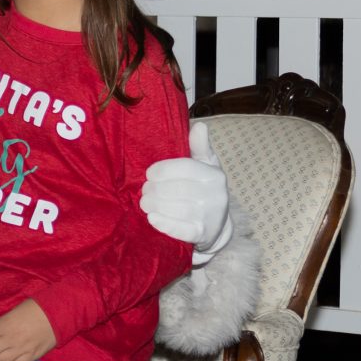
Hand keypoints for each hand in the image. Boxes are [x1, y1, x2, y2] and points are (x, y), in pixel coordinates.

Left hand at [141, 120, 232, 264]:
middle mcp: (217, 195)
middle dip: (156, 189)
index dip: (164, 169)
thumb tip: (200, 125)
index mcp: (215, 174)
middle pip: (180, 189)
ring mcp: (211, 216)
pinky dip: (166, 224)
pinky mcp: (203, 235)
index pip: (186, 167)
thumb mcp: (205, 166)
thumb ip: (199, 147)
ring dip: (157, 205)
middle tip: (144, 191)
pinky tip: (152, 219)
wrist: (216, 226)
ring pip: (180, 208)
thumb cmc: (204, 190)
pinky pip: (184, 230)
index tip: (149, 174)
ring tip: (145, 204)